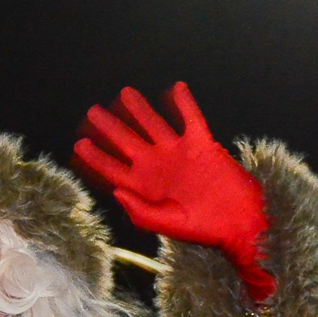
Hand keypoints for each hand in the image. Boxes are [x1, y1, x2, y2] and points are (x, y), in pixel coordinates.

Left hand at [73, 82, 276, 302]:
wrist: (239, 223)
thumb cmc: (203, 229)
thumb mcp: (166, 225)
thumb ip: (139, 210)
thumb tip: (116, 190)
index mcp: (145, 186)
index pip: (113, 168)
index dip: (95, 156)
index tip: (79, 144)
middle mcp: (158, 166)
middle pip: (127, 140)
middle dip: (109, 126)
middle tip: (93, 111)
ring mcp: (179, 153)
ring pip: (154, 124)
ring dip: (139, 108)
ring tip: (125, 93)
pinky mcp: (203, 144)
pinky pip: (192, 117)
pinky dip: (185, 102)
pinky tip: (176, 87)